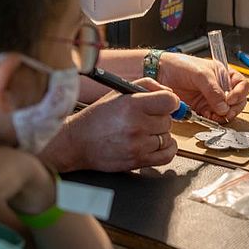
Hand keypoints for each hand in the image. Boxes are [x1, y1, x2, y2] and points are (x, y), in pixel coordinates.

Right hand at [43, 78, 179, 171]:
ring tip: (145, 131)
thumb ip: (147, 86)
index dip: (170, 102)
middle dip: (159, 117)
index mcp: (132, 105)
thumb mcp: (118, 93)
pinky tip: (158, 143)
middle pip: (168, 120)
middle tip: (146, 118)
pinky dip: (167, 149)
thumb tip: (170, 93)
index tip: (165, 104)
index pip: (169, 101)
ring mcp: (138, 145)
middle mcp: (136, 125)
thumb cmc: (97, 118)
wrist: (77, 142)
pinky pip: (167, 155)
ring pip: (167, 137)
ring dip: (160, 134)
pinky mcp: (138, 161)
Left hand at [158, 53, 248, 122]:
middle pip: (237, 101)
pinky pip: (213, 117)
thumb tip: (223, 106)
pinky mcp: (201, 108)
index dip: (240, 93)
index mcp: (223, 74)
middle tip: (225, 110)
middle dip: (233, 107)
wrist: (161, 73)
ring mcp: (211, 99)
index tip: (231, 99)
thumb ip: (213, 90)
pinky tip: (207, 115)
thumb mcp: (200, 74)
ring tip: (215, 114)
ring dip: (223, 115)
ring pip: (226, 112)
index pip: (242, 85)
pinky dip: (212, 119)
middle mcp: (220, 87)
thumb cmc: (180, 65)